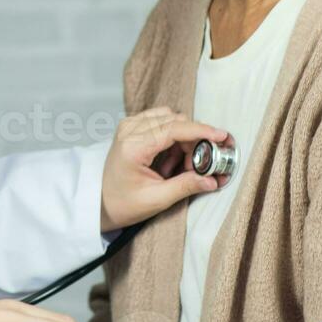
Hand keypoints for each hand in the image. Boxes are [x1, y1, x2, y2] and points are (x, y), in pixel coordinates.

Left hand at [99, 107, 230, 231]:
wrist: (100, 202)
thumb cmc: (123, 203)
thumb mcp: (157, 199)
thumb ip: (186, 186)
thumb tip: (213, 180)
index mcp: (133, 146)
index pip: (174, 128)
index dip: (201, 131)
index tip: (221, 136)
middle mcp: (129, 129)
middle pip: (175, 120)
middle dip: (193, 141)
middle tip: (197, 167)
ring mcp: (129, 125)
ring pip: (170, 118)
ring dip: (183, 138)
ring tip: (180, 166)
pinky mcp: (132, 127)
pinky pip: (161, 121)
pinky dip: (173, 136)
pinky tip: (170, 159)